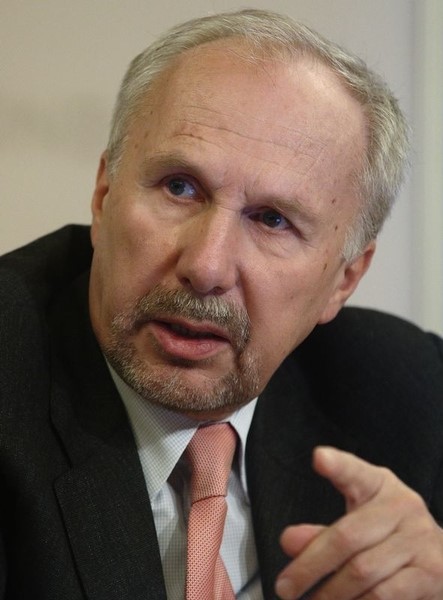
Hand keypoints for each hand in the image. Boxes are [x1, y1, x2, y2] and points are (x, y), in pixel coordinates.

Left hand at [275, 446, 442, 599]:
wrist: (441, 556)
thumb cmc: (390, 535)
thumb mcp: (358, 523)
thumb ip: (322, 532)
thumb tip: (289, 541)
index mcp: (379, 485)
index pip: (355, 472)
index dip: (337, 465)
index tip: (319, 458)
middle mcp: (402, 506)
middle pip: (346, 536)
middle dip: (310, 566)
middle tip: (286, 586)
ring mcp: (419, 539)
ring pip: (362, 571)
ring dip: (331, 594)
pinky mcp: (431, 573)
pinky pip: (385, 595)